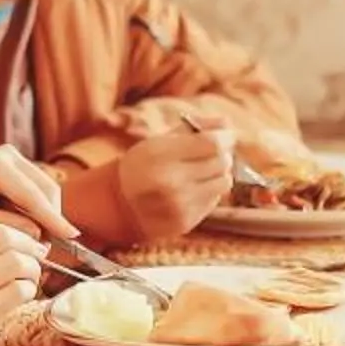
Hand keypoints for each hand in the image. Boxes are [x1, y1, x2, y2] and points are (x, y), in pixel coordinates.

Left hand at [0, 144, 66, 246]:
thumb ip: (6, 227)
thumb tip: (39, 234)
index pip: (33, 196)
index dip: (53, 218)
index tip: (71, 237)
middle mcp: (8, 154)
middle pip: (46, 189)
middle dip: (50, 219)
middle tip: (43, 249)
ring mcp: (13, 157)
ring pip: (46, 190)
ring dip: (43, 216)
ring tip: (28, 240)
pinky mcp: (16, 165)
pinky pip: (37, 190)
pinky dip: (35, 210)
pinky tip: (21, 227)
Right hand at [0, 206, 45, 345]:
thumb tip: (0, 235)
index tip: (1, 233)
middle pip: (0, 236)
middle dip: (25, 242)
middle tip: (34, 252)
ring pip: (15, 261)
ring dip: (32, 267)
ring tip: (30, 276)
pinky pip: (18, 291)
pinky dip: (29, 290)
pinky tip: (23, 295)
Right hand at [110, 123, 234, 243]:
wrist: (118, 203)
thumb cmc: (144, 165)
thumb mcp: (160, 140)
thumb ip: (194, 128)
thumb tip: (226, 123)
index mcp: (160, 155)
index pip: (212, 143)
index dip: (224, 138)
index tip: (224, 137)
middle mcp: (169, 182)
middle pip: (221, 162)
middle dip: (221, 155)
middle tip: (210, 154)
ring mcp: (178, 205)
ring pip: (224, 182)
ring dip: (218, 175)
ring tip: (201, 173)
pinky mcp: (185, 222)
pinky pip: (215, 200)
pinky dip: (209, 192)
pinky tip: (191, 190)